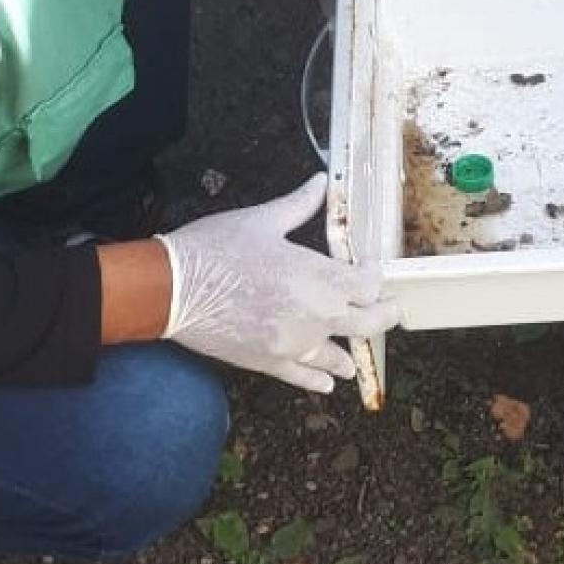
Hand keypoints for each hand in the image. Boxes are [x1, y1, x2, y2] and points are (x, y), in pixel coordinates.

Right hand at [157, 175, 398, 392]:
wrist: (173, 288)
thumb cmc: (217, 248)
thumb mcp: (263, 219)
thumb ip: (300, 204)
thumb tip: (321, 181)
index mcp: (318, 276)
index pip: (369, 284)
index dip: (376, 277)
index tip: (372, 269)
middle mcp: (316, 316)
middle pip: (369, 324)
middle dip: (384, 315)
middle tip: (390, 310)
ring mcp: (295, 344)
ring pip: (341, 359)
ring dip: (352, 353)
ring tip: (356, 354)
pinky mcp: (270, 363)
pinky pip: (306, 378)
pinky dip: (321, 380)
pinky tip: (329, 382)